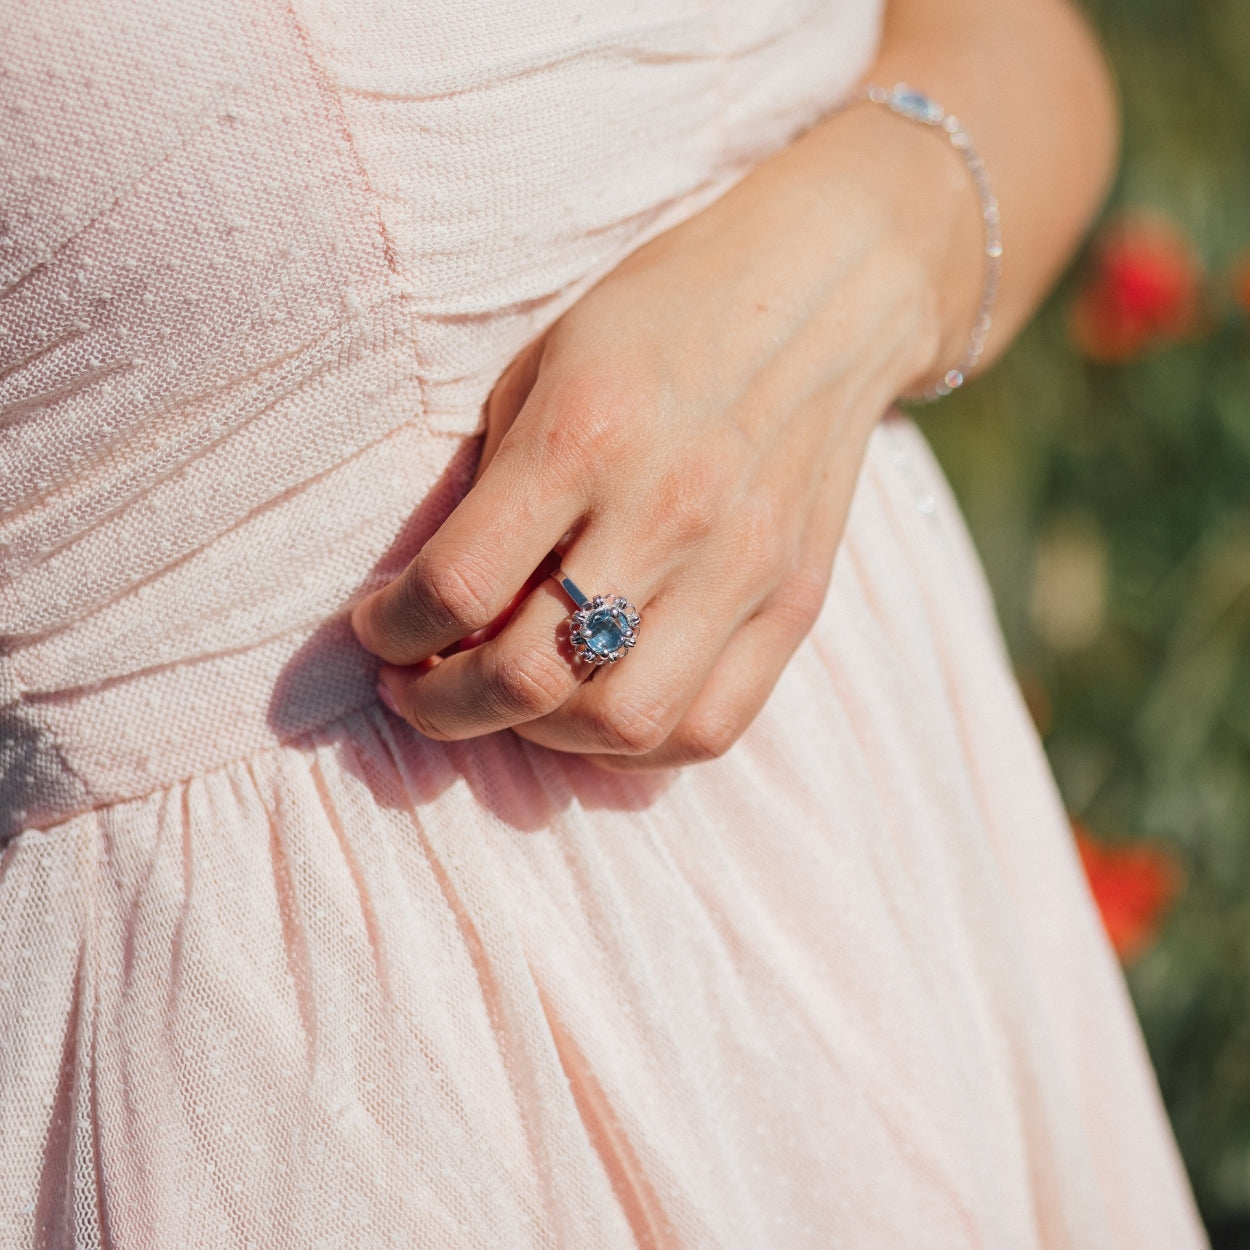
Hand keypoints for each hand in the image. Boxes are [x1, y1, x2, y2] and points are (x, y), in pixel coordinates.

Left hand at [351, 105, 979, 767]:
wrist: (824, 290)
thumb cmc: (660, 316)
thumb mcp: (545, 365)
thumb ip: (490, 486)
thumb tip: (434, 603)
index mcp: (585, 435)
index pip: (457, 586)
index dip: (390, 629)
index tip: (376, 628)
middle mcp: (668, 511)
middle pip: (531, 679)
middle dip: (443, 707)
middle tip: (418, 688)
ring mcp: (743, 566)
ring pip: (621, 723)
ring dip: (539, 737)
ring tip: (511, 702)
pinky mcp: (797, 600)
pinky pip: (710, 726)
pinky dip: (637, 743)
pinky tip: (598, 706)